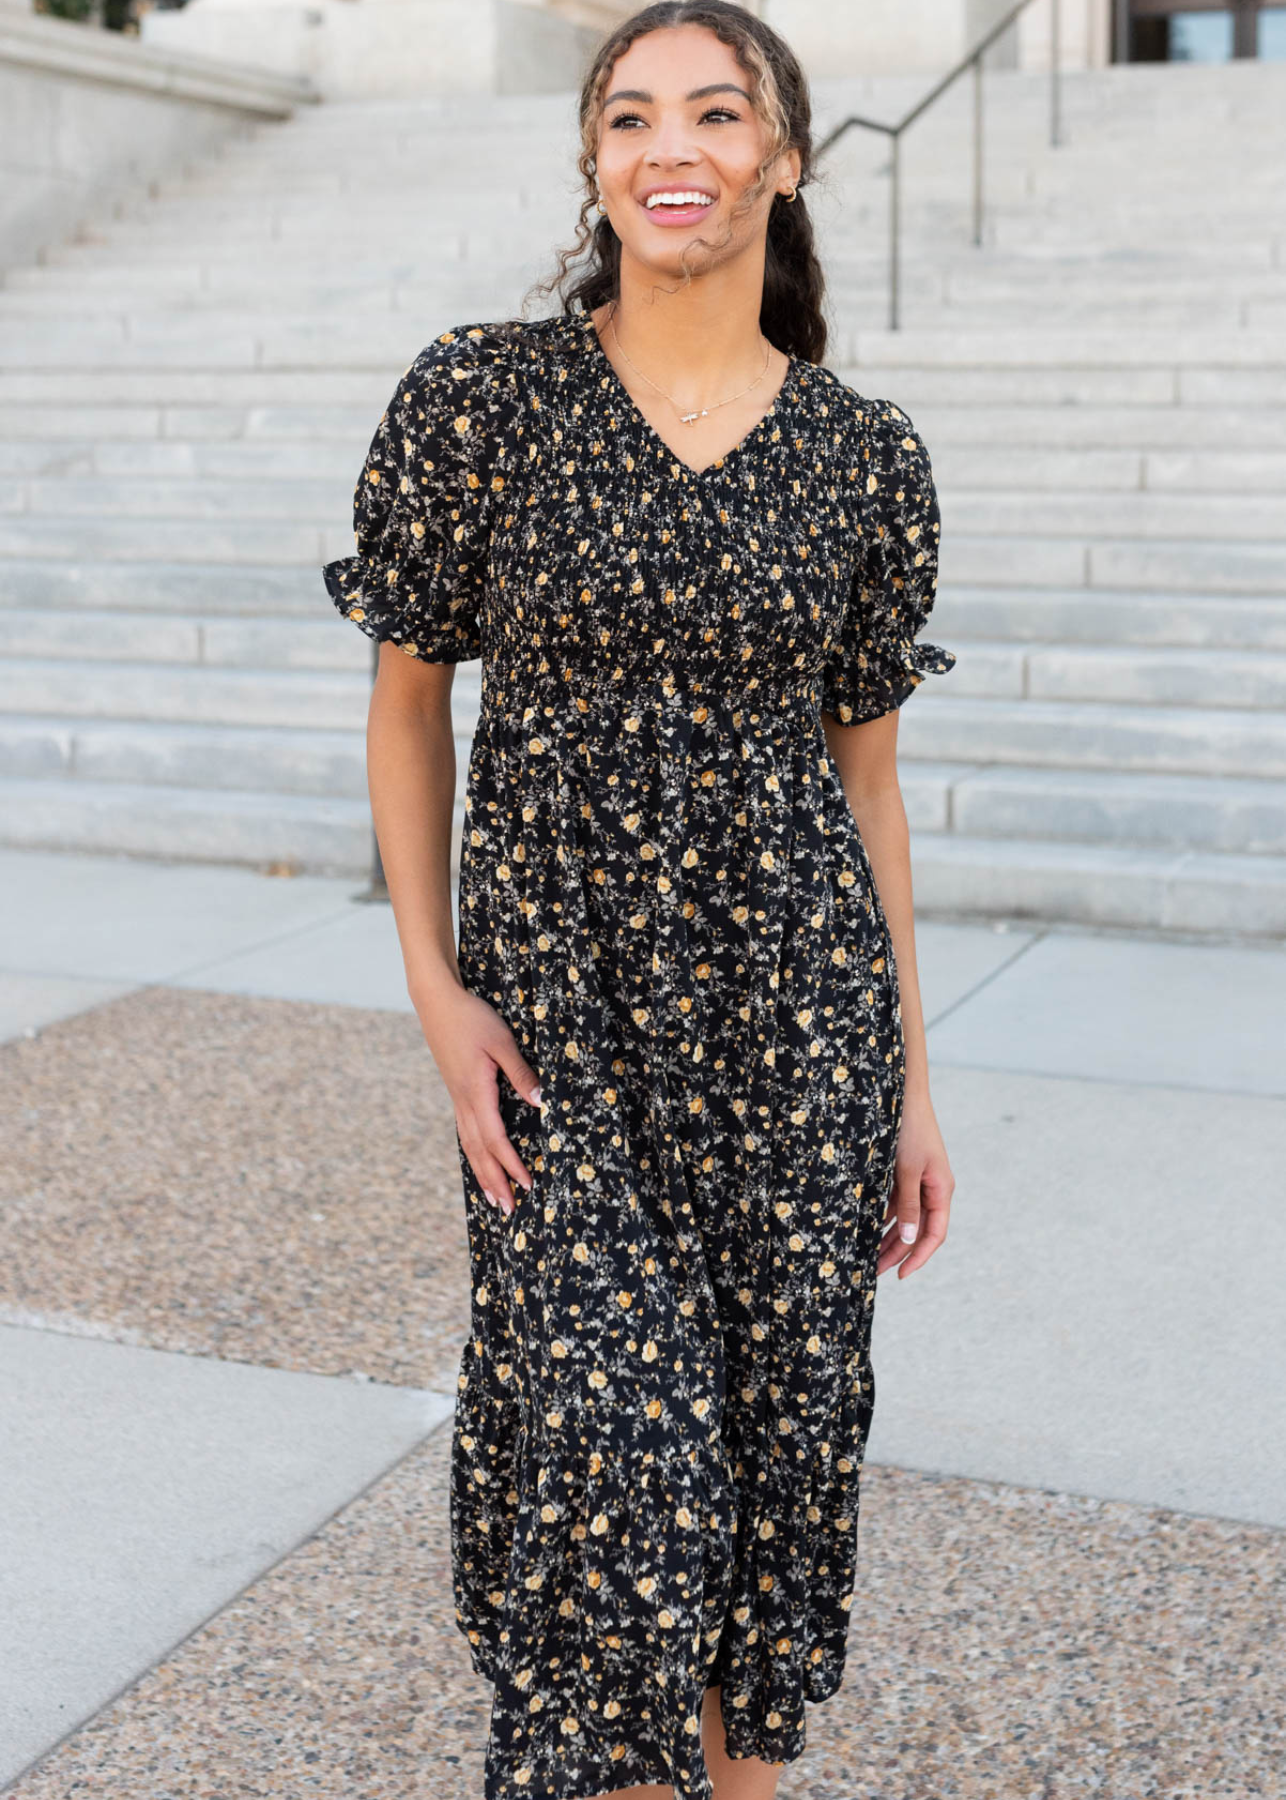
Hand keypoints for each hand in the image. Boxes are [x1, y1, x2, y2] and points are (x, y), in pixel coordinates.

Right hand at [417, 983, 542, 1218]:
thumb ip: (521, 1074)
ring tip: (493, 1198)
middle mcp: (463, 1101)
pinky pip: (465, 1132)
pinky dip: (474, 1153)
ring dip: (482, 1173)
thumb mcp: (502, 1042)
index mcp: (476, 1092)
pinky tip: (479, 1160)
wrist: (437, 1002)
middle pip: (479, 1152)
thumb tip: (540, 1104)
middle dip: (495, 1182)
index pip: (496, 1139)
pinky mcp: (456, 1091)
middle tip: (508, 1210)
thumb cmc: (472, 1018)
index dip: (511, 1164)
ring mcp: (457, 1098)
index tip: (526, 1184)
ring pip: (469, 1145)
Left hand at [878, 1090, 953, 1278]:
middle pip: (917, 1230)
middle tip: (874, 1271)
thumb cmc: (910, 1129)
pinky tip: (866, 1227)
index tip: (901, 1275)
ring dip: (888, 1236)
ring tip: (867, 1255)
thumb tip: (911, 1239)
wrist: (902, 1094)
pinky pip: (895, 1202)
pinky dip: (882, 1216)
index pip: (935, 1234)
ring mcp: (918, 1181)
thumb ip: (908, 1204)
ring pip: (905, 1218)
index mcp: (941, 1190)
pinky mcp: (904, 1173)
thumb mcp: (907, 1170)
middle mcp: (932, 1189)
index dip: (919, 1257)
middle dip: (897, 1252)